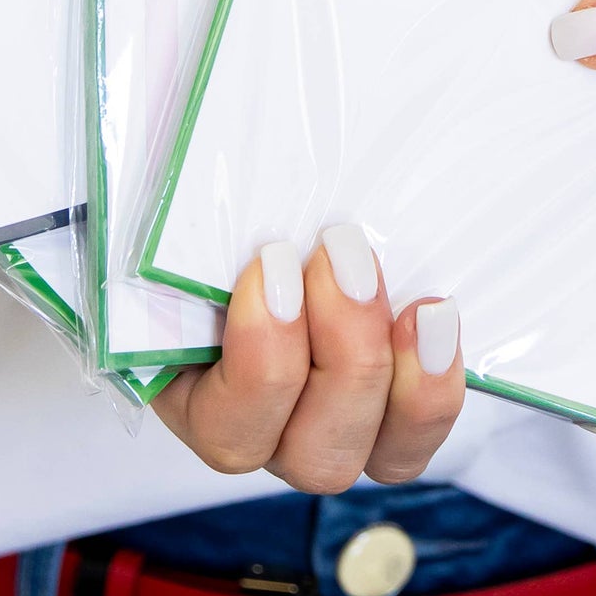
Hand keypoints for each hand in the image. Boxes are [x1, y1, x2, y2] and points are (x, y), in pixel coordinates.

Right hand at [153, 228, 464, 492]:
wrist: (259, 200)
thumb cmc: (202, 202)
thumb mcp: (173, 200)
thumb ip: (181, 202)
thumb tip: (157, 139)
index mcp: (188, 387)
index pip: (223, 421)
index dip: (259, 356)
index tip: (270, 265)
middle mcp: (258, 428)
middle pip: (308, 451)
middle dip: (340, 349)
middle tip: (342, 254)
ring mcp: (325, 430)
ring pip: (369, 456)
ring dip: (397, 376)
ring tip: (418, 303)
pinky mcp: (384, 417)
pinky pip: (413, 438)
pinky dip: (434, 385)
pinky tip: (438, 317)